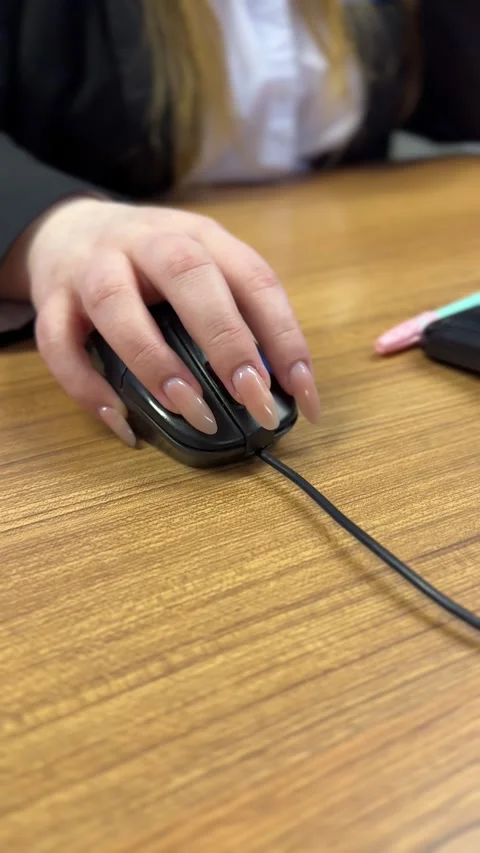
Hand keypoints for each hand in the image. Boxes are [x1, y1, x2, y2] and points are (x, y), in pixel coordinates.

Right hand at [23, 198, 319, 444]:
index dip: (285, 337)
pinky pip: (59, 343)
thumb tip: (272, 388)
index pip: (253, 279)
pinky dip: (87, 387)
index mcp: (198, 236)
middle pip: (187, 274)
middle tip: (253, 398)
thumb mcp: (201, 271)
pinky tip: (122, 423)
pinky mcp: (52, 300)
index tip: (302, 394)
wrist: (66, 230)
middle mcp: (146, 243)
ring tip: (188, 408)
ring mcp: (93, 267)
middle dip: (226, 338)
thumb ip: (235, 315)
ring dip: (154, 359)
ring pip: (115, 303)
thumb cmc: (149, 264)